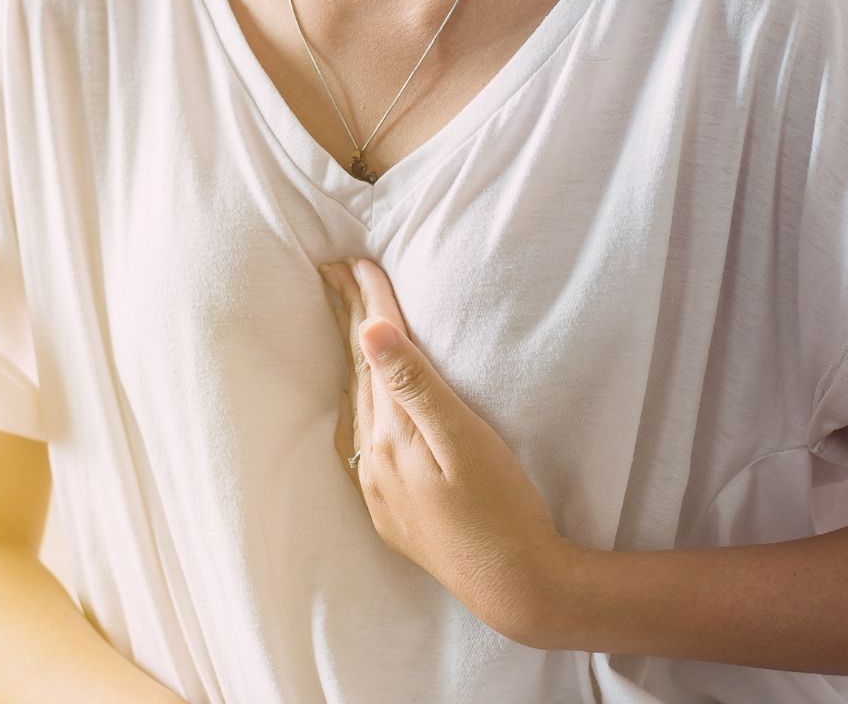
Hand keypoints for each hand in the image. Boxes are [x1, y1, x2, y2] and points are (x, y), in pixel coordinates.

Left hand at [317, 257, 573, 643]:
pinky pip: (361, 443)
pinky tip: (362, 404)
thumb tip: (369, 332)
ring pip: (356, 408)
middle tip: (332, 273)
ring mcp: (379, 490)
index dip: (369, 305)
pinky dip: (359, 406)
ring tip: (345, 324)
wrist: (516, 587)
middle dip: (347, 321)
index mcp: (391, 437)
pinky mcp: (392, 512)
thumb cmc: (503, 508)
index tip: (358, 260)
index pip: (376, 354)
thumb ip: (417, 386)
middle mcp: (373, 462)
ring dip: (350, 362)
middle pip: (357, 375)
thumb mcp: (466, 440)